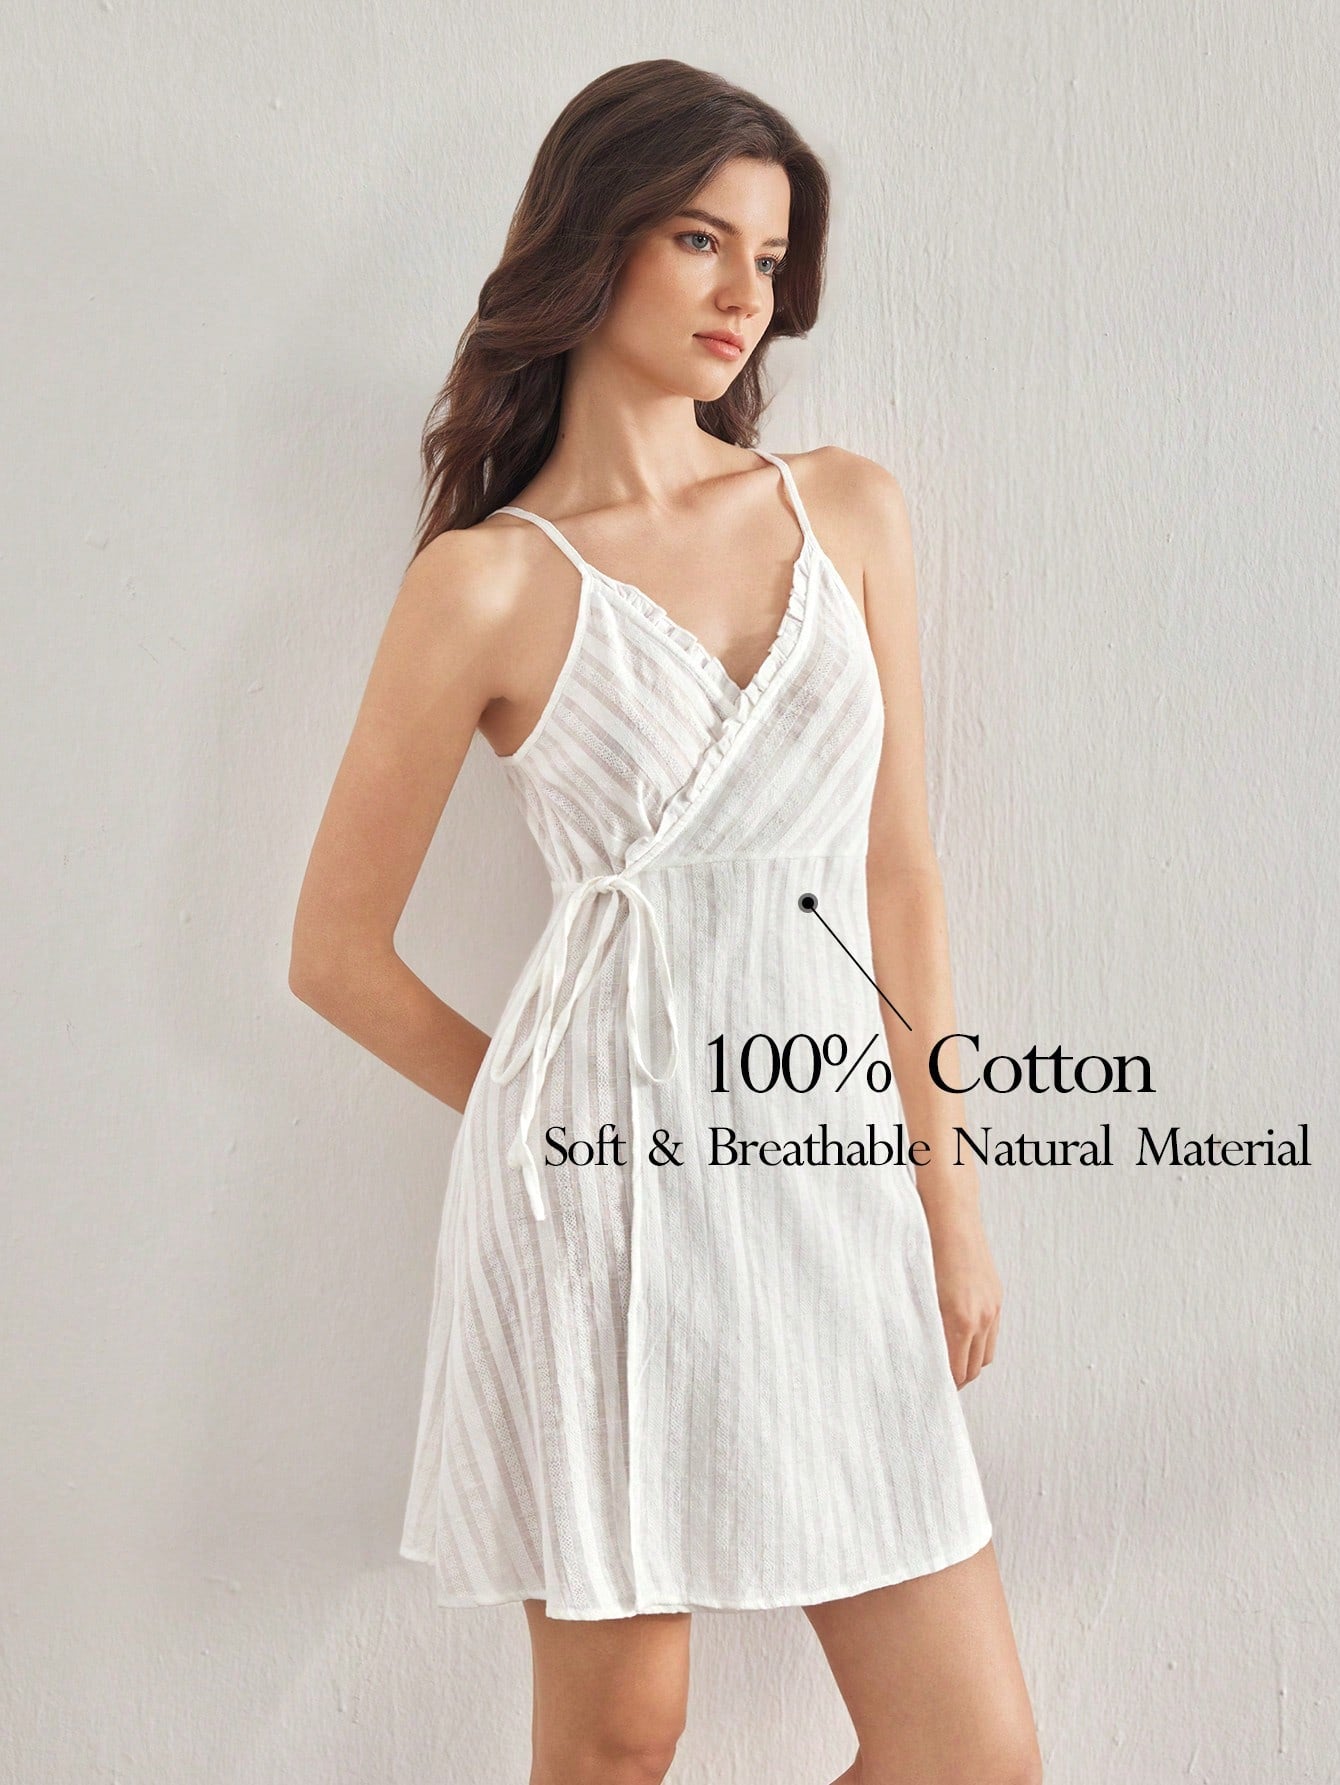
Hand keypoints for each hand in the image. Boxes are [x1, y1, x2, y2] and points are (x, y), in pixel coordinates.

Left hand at [925, 1212, 1001, 1387]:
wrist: (951, 1215)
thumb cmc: (924, 1248)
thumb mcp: (916, 1291)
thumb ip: (920, 1325)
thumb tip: (915, 1353)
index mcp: (958, 1319)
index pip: (955, 1371)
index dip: (942, 1385)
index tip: (927, 1390)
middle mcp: (980, 1317)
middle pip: (973, 1368)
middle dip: (956, 1380)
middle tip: (936, 1383)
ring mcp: (992, 1307)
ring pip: (985, 1354)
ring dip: (969, 1363)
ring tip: (948, 1364)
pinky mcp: (996, 1296)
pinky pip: (991, 1333)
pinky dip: (978, 1343)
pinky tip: (960, 1339)